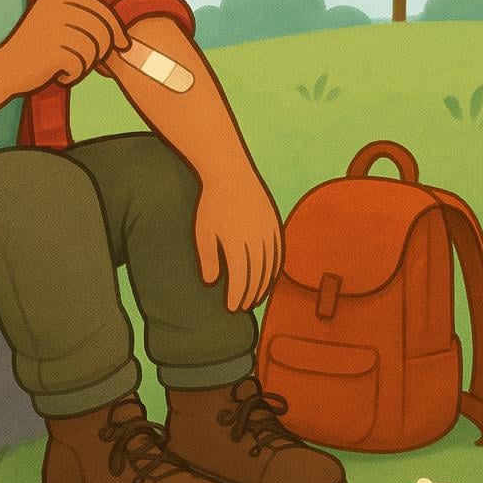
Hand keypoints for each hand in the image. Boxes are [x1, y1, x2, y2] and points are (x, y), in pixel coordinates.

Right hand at [0, 0, 130, 94]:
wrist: (3, 69)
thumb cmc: (35, 49)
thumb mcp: (59, 24)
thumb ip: (89, 24)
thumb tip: (127, 39)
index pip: (102, 10)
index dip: (117, 29)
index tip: (123, 45)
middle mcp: (56, 7)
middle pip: (102, 30)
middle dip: (101, 50)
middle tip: (85, 61)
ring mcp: (54, 28)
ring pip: (94, 49)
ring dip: (85, 64)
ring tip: (66, 66)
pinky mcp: (53, 50)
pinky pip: (81, 66)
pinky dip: (73, 75)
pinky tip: (58, 75)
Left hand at [194, 171, 283, 310]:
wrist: (230, 173)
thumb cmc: (212, 204)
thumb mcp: (204, 233)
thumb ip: (209, 260)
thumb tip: (212, 283)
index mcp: (237, 245)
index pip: (240, 280)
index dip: (237, 297)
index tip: (232, 308)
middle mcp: (257, 242)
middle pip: (257, 277)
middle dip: (250, 295)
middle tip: (243, 308)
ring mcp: (269, 233)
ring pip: (270, 268)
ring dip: (264, 286)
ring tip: (256, 298)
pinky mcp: (275, 225)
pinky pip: (278, 254)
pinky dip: (274, 270)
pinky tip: (269, 278)